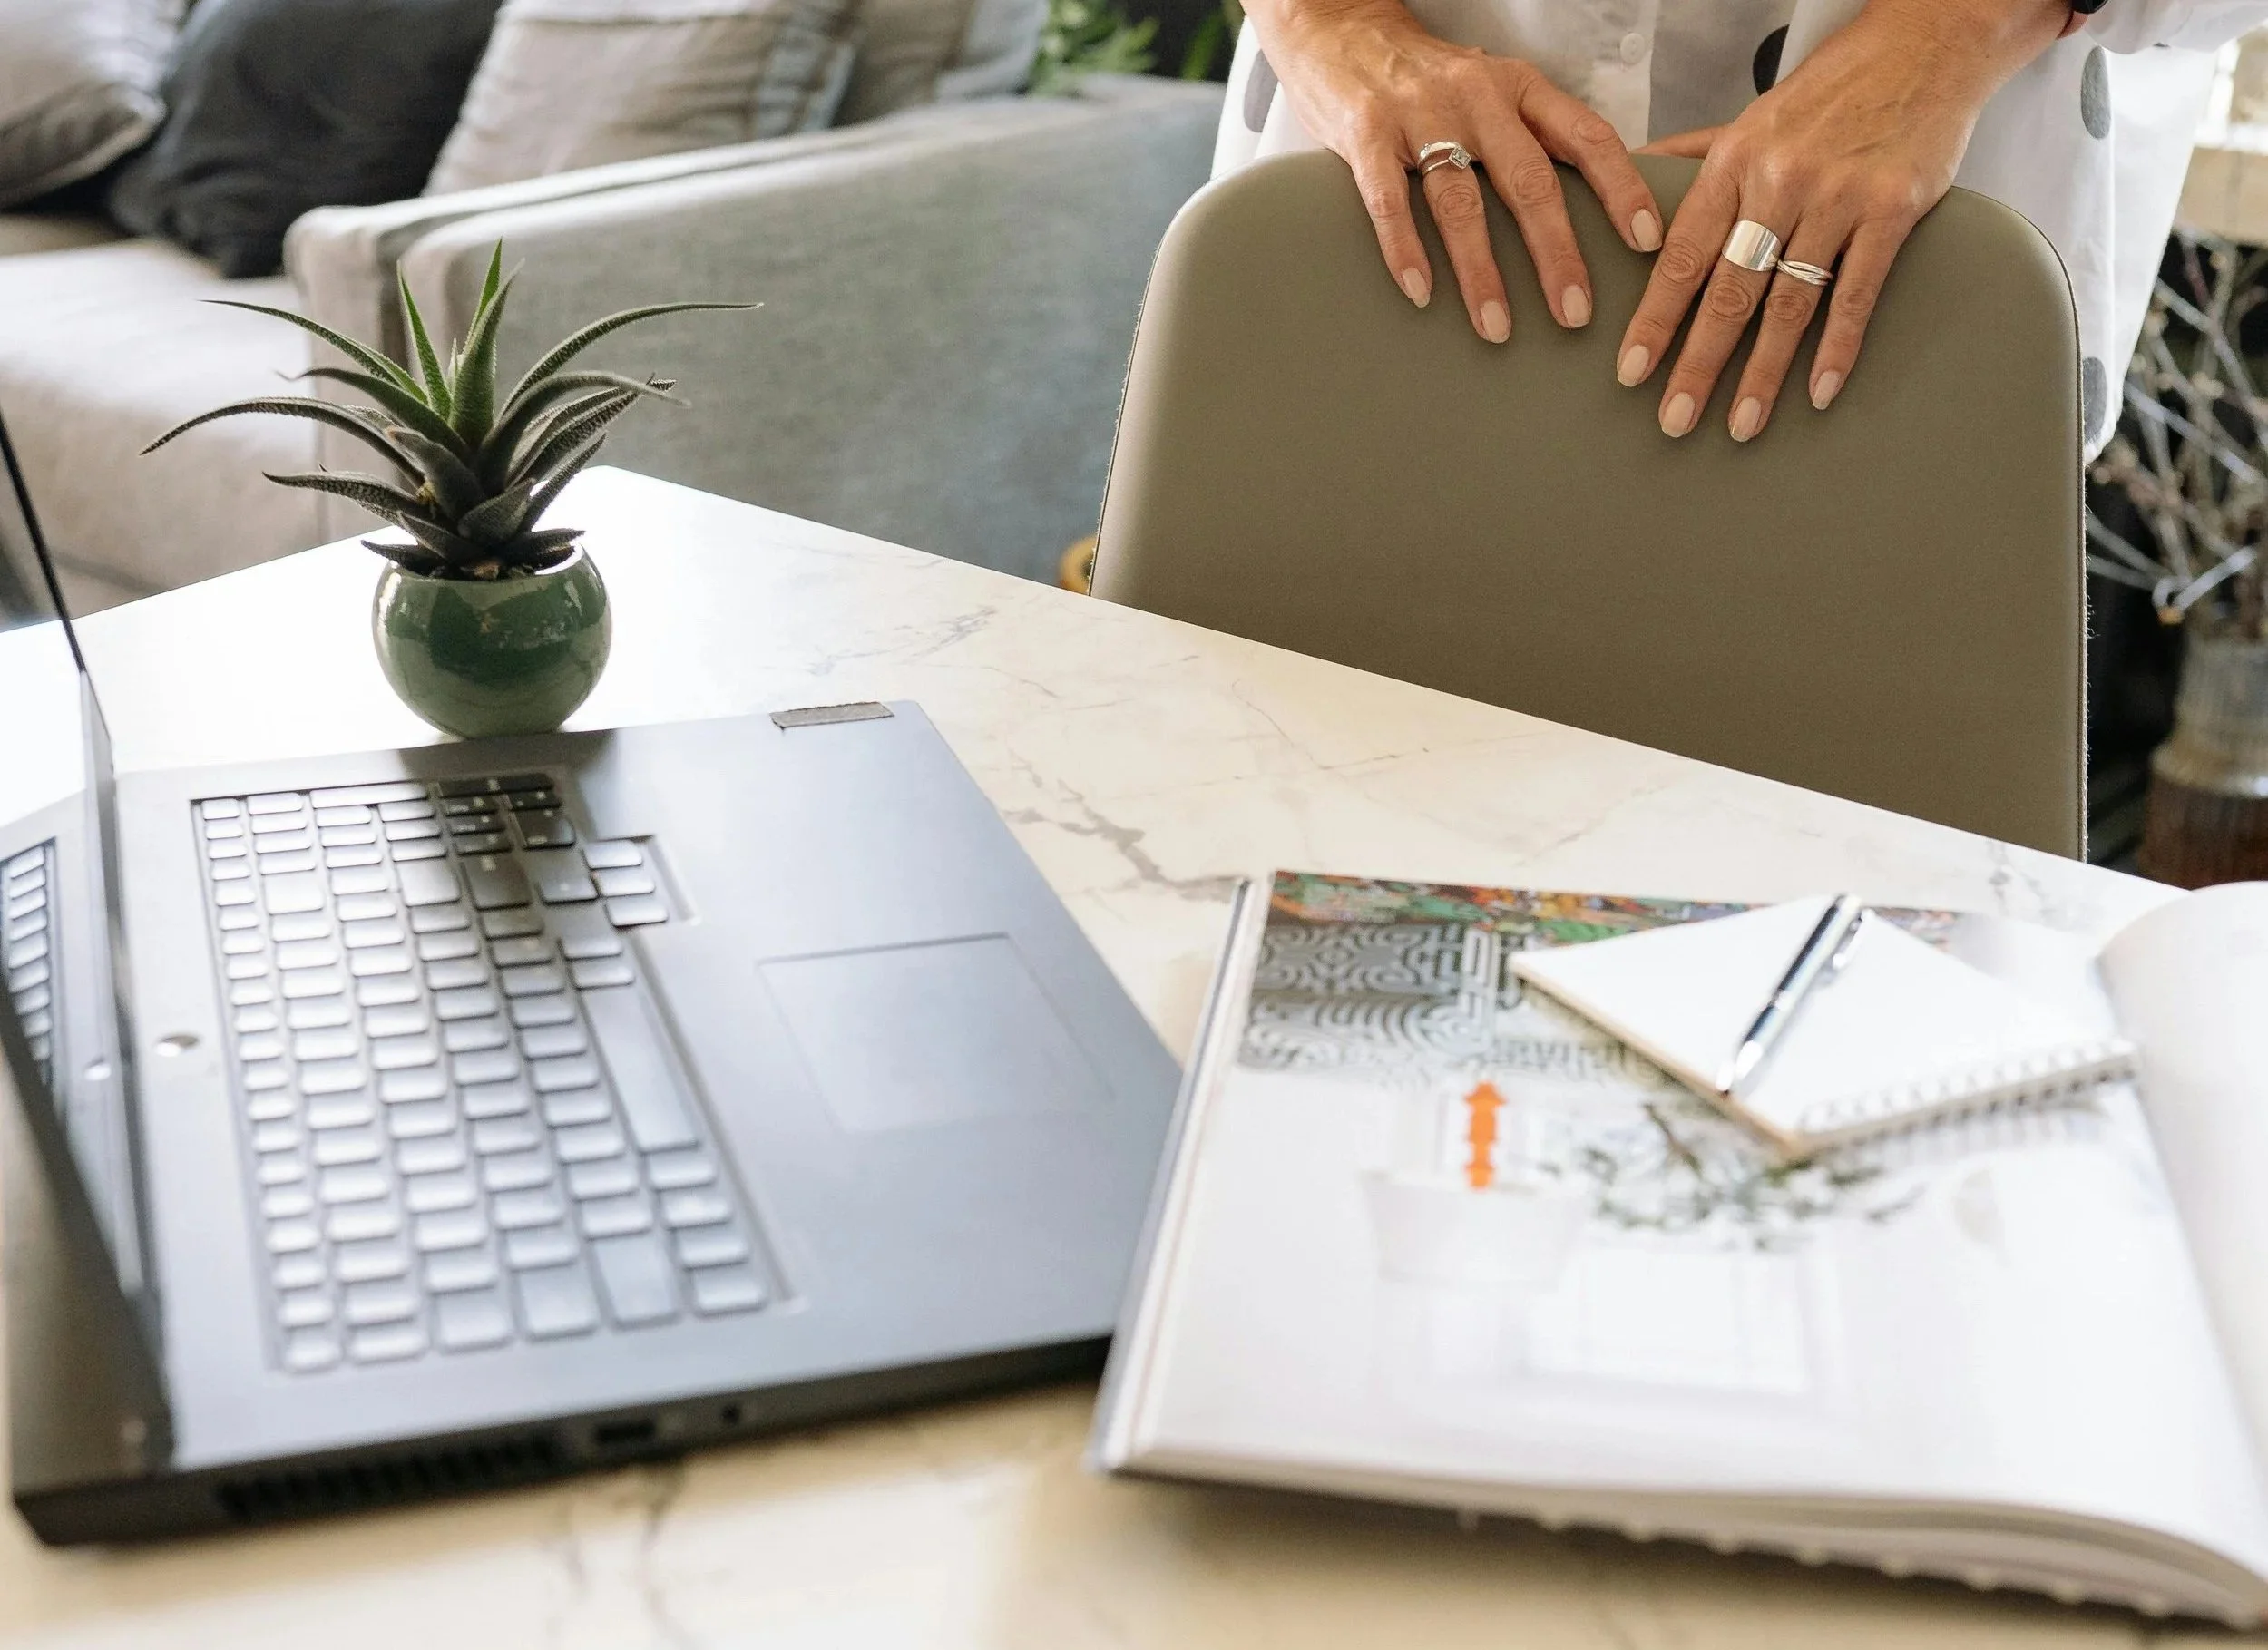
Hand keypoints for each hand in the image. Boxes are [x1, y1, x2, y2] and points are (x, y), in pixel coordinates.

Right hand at [1248, 0, 1664, 342]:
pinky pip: (1389, 200)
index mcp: (1521, 88)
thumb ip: (1530, 139)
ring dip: (1481, 271)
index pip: (1587, 136)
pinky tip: (1422, 293)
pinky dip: (1406, 250)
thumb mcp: (1492, 92)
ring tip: (1497, 327)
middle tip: (1574, 313)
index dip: (1621, 189)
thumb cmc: (1427, 81)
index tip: (1647, 242)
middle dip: (1556, 252)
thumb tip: (1585, 220)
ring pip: (1461, 201)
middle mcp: (1478, 96)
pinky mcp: (1366, 132)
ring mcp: (1420, 113)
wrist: (1342, 31)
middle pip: (1529, 180)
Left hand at [1616, 0, 2067, 440]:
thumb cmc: (1830, 90)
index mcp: (1734, 162)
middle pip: (1729, 290)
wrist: (1924, 44)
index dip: (1655, 319)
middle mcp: (1779, 181)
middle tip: (1673, 418)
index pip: (1682, 256)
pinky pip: (1857, 292)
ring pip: (1789, 302)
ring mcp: (1837, 196)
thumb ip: (1692, 159)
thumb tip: (1628, 182)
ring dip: (1762, 372)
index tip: (1631, 370)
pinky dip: (1837, 348)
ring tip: (1740, 425)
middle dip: (1698, 363)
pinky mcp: (1893, 208)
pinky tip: (1818, 393)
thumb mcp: (1749, 119)